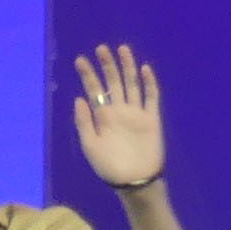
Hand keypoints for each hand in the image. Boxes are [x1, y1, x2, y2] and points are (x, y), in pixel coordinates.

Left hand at [72, 44, 167, 189]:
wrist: (134, 181)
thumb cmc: (109, 167)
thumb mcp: (90, 146)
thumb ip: (84, 122)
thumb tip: (78, 98)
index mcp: (103, 117)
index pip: (94, 91)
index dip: (88, 75)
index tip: (80, 59)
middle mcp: (119, 111)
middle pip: (113, 83)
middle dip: (107, 65)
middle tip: (101, 48)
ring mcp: (136, 113)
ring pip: (132, 84)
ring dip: (127, 67)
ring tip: (122, 49)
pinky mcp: (152, 119)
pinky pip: (151, 97)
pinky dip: (149, 83)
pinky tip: (144, 69)